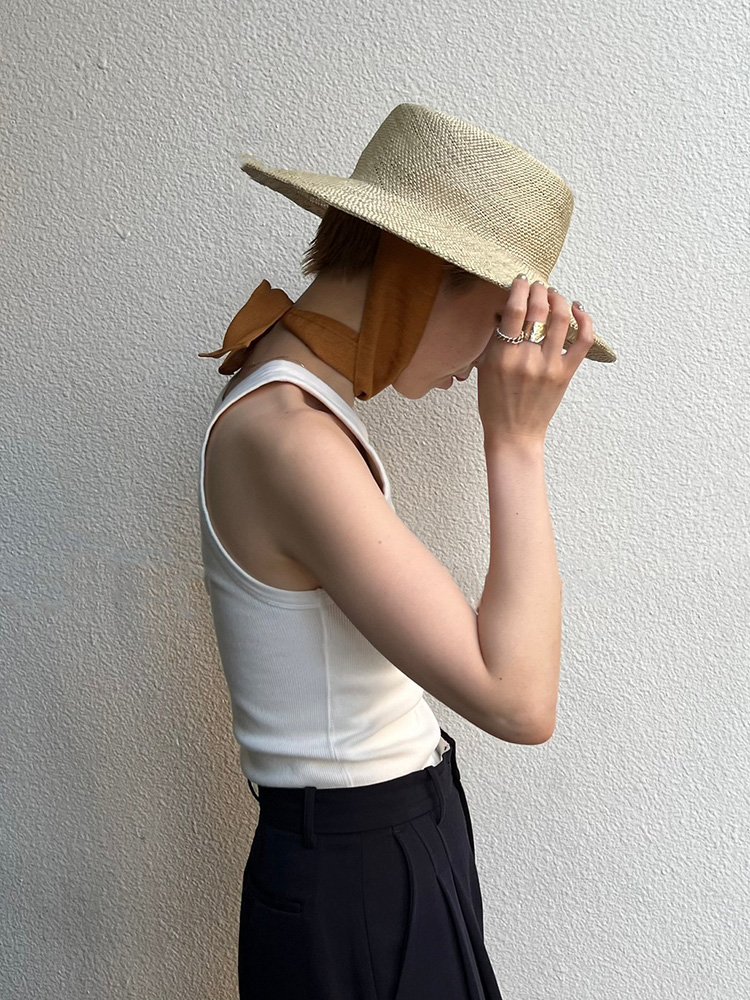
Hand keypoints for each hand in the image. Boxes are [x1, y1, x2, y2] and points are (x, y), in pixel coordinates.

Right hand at [476, 275, 594, 444]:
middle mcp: (528, 358)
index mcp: (503, 356)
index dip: (520, 287)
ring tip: (554, 295)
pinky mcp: (567, 373)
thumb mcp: (485, 368)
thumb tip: (506, 309)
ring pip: (562, 318)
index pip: (515, 309)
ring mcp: (550, 365)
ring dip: (559, 299)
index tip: (521, 280)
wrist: (514, 433)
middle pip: (540, 309)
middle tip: (537, 285)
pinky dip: (585, 320)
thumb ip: (495, 338)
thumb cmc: (495, 403)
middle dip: (539, 289)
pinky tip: (578, 309)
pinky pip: (584, 340)